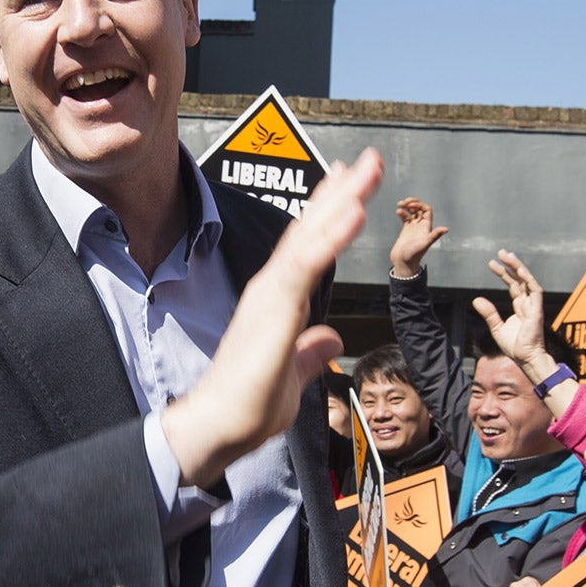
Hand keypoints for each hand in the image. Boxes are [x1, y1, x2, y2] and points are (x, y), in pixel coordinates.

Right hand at [161, 150, 378, 485]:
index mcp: (278, 300)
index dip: (329, 213)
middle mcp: (273, 288)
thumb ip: (311, 352)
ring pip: (311, 236)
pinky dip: (332, 235)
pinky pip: (307, 263)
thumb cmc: (248, 406)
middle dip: (341, 192)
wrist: (218, 426)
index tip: (349, 185)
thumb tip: (331, 338)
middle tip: (367, 159)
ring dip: (341, 200)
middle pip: (311, 229)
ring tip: (367, 170)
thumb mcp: (294, 374)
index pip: (308, 246)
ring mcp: (272, 294)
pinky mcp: (274, 308)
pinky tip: (355, 211)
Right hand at [389, 196, 449, 277]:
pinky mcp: (406, 230)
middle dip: (413, 203)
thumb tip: (446, 229)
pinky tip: (398, 212)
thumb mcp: (424, 244)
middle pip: (419, 209)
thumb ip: (435, 235)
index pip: (427, 210)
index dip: (420, 205)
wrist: (404, 262)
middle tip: (405, 202)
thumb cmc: (414, 255)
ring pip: (412, 212)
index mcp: (426, 227)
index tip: (411, 205)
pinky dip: (402, 213)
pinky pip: (405, 218)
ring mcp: (413, 228)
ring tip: (399, 204)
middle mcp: (421, 226)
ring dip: (407, 206)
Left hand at [471, 247, 551, 373]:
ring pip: (528, 280)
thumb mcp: (496, 328)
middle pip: (520, 279)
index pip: (513, 285)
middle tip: (501, 252)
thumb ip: (489, 313)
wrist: (525, 359)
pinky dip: (528, 279)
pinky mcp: (537, 310)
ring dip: (519, 267)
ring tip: (507, 255)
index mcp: (520, 307)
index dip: (503, 273)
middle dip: (511, 265)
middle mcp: (528, 303)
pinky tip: (519, 270)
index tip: (491, 263)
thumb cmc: (514, 347)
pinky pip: (535, 290)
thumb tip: (476, 299)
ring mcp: (534, 306)